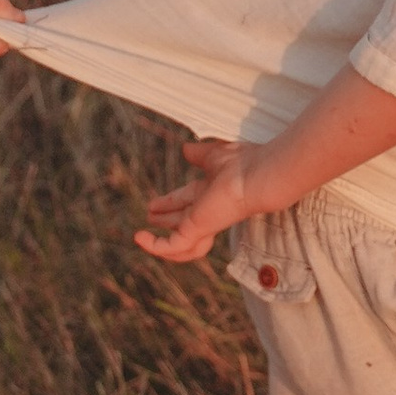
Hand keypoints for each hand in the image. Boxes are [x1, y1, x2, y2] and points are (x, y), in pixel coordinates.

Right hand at [135, 139, 263, 263]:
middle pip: (181, 220)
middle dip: (165, 218)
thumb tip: (186, 148)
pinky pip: (172, 246)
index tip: (155, 202)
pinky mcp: (195, 231)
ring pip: (180, 242)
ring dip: (159, 240)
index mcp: (212, 194)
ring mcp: (202, 224)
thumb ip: (199, 154)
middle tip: (150, 216)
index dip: (170, 202)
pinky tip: (139, 238)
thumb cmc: (243, 164)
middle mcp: (207, 212)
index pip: (187, 201)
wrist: (255, 176)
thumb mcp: (213, 155)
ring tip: (142, 233)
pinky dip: (154, 246)